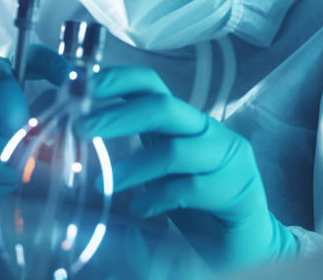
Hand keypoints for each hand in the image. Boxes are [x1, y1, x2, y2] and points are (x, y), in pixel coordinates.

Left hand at [75, 66, 297, 269]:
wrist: (245, 242)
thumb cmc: (195, 206)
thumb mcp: (158, 175)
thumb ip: (129, 157)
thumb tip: (77, 144)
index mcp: (185, 124)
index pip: (153, 85)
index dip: (118, 79)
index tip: (83, 87)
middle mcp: (210, 132)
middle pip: (164, 108)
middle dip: (118, 116)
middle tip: (82, 128)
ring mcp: (229, 159)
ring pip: (175, 151)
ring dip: (133, 168)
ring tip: (104, 185)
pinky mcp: (238, 190)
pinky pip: (190, 189)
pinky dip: (158, 199)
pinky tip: (141, 210)